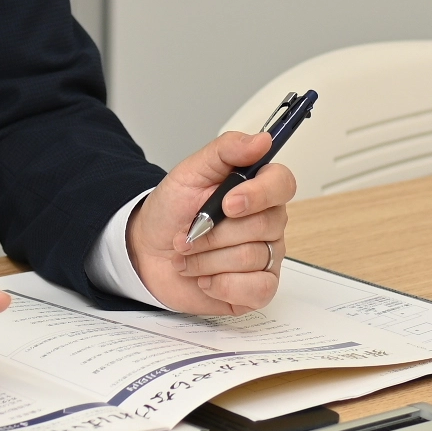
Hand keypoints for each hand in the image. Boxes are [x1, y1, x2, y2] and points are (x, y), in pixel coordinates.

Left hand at [127, 131, 297, 315]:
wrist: (148, 251)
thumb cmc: (172, 212)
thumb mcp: (190, 171)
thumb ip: (226, 150)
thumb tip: (262, 140)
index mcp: (257, 189)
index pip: (283, 184)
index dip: (259, 194)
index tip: (228, 202)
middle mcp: (268, 222)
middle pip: (263, 224)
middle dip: (213, 232)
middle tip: (188, 232)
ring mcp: (266, 257)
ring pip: (251, 257)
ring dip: (206, 258)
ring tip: (188, 255)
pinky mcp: (257, 289)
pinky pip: (257, 290)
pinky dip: (221, 284)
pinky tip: (205, 278)